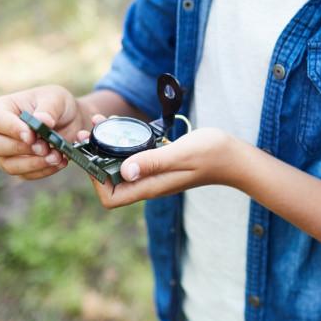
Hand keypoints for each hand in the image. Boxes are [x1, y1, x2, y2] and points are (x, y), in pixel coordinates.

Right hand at [0, 85, 89, 179]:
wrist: (69, 120)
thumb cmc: (56, 104)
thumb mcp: (56, 98)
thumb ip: (48, 110)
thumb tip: (42, 121)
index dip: (12, 129)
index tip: (31, 136)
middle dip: (21, 149)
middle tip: (45, 147)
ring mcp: (5, 152)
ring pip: (9, 165)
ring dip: (34, 164)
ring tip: (57, 156)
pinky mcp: (18, 167)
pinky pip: (26, 174)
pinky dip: (44, 170)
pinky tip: (60, 161)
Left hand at [78, 124, 240, 207]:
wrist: (233, 156)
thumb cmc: (210, 154)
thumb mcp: (179, 154)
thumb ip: (152, 162)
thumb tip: (123, 171)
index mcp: (150, 186)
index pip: (111, 198)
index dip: (96, 181)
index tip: (93, 156)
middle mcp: (148, 183)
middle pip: (110, 181)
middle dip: (95, 158)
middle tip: (87, 134)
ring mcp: (154, 173)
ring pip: (120, 165)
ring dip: (106, 146)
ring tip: (99, 123)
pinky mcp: (159, 162)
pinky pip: (133, 155)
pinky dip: (122, 141)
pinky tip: (121, 124)